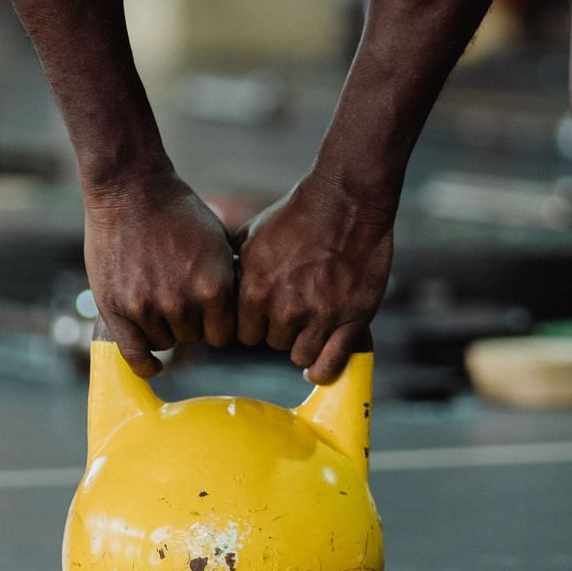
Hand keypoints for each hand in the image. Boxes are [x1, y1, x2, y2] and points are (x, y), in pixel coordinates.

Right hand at [83, 170, 237, 377]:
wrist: (131, 190)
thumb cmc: (178, 211)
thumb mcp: (219, 243)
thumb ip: (228, 281)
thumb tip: (244, 312)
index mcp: (215, 287)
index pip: (224, 334)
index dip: (217, 323)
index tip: (208, 312)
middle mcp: (183, 303)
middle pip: (193, 339)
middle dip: (189, 321)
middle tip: (176, 294)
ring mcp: (147, 307)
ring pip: (164, 343)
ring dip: (163, 328)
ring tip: (157, 298)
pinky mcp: (116, 308)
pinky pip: (134, 354)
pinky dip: (145, 364)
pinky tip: (153, 364)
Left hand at [235, 172, 394, 384]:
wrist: (346, 201)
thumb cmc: (297, 214)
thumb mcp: (252, 237)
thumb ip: (237, 271)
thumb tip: (221, 289)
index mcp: (254, 290)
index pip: (244, 333)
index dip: (256, 324)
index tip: (267, 315)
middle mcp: (284, 308)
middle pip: (272, 344)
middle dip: (282, 330)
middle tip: (296, 309)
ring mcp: (319, 316)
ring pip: (300, 355)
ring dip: (304, 343)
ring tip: (312, 324)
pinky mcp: (350, 320)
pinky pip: (330, 365)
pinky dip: (324, 369)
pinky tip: (319, 366)